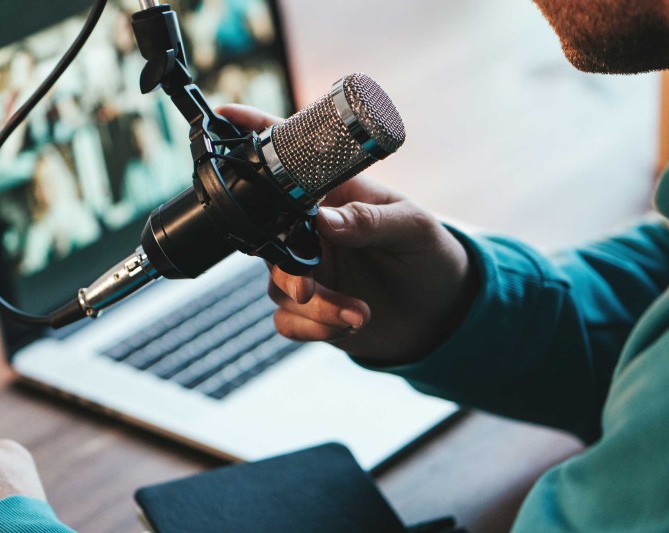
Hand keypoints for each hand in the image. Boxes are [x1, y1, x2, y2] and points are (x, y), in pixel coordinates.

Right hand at [217, 105, 478, 363]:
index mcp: (333, 195)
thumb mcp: (412, 228)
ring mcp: (308, 268)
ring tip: (359, 313)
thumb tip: (325, 220)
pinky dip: (313, 328)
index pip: (289, 162)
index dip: (254, 134)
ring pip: (278, 287)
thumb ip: (370, 220)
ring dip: (315, 307)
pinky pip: (286, 320)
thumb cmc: (429, 256)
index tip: (226, 115)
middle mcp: (312, 229)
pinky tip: (349, 324)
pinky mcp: (310, 309)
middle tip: (307, 288)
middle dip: (285, 269)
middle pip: (269, 238)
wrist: (441, 314)